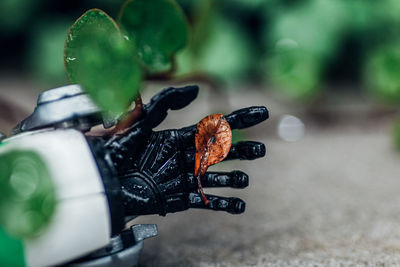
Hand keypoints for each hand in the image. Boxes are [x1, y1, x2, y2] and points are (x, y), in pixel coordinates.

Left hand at [105, 85, 267, 215]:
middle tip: (261, 151)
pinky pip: (206, 201)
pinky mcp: (180, 198)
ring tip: (245, 180)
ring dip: (233, 179)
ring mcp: (185, 179)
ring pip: (217, 178)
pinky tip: (239, 205)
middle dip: (243, 152)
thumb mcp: (141, 122)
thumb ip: (165, 103)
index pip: (215, 127)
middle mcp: (187, 157)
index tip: (261, 112)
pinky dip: (223, 204)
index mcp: (181, 138)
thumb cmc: (119, 150)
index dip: (240, 119)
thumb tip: (195, 91)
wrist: (104, 181)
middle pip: (221, 153)